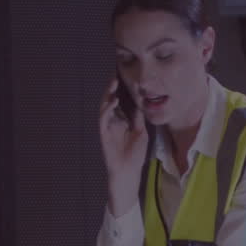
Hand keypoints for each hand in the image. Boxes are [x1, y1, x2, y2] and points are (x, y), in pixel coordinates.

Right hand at [99, 76, 148, 195]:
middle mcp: (113, 121)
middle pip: (111, 100)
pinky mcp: (103, 134)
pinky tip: (113, 102)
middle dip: (113, 87)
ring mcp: (107, 127)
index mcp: (122, 120)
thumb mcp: (140, 132)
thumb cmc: (134, 154)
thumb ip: (139, 118)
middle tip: (117, 73)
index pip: (121, 101)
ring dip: (108, 95)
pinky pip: (103, 119)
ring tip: (113, 83)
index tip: (126, 75)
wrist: (128, 172)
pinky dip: (107, 109)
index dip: (122, 89)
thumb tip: (142, 102)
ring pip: (105, 107)